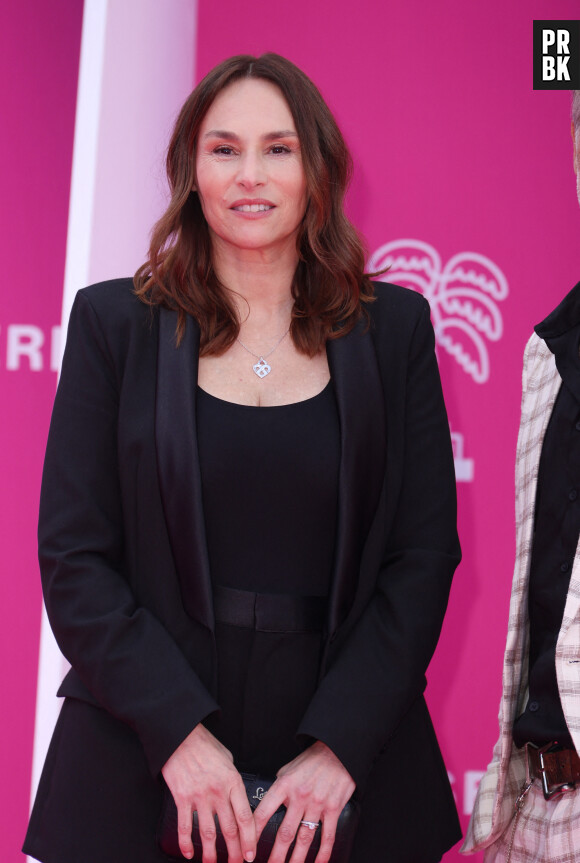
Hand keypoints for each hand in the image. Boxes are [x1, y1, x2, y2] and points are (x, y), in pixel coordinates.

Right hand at [161, 723, 256, 862]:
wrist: (181, 735)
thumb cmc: (205, 745)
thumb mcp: (228, 759)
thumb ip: (233, 780)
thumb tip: (237, 796)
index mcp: (233, 781)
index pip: (245, 817)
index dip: (249, 839)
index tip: (250, 854)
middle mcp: (218, 792)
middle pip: (230, 829)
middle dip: (235, 851)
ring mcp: (199, 796)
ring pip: (209, 833)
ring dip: (212, 854)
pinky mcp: (182, 798)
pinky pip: (185, 826)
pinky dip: (186, 843)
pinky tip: (189, 854)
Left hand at [253, 741, 354, 862]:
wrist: (337, 750)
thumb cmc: (311, 760)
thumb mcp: (288, 769)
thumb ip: (278, 787)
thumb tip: (267, 804)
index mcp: (284, 785)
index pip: (263, 813)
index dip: (253, 833)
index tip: (248, 848)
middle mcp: (299, 796)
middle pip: (284, 833)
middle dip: (275, 856)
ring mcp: (317, 804)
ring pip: (304, 839)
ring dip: (296, 859)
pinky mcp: (333, 809)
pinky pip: (327, 836)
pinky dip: (323, 853)